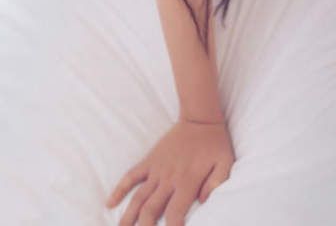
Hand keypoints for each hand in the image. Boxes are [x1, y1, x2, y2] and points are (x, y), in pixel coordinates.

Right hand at [105, 117, 234, 223]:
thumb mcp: (225, 163)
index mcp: (187, 182)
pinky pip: (131, 176)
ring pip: (138, 198)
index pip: (174, 215)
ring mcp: (156, 170)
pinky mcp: (150, 161)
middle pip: (151, 211)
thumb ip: (217, 183)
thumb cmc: (215, 144)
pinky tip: (109, 203)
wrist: (199, 118)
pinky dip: (119, 189)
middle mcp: (168, 179)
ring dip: (128, 217)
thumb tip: (203, 203)